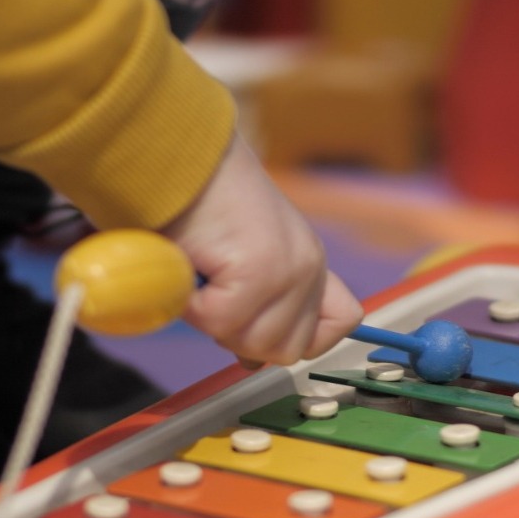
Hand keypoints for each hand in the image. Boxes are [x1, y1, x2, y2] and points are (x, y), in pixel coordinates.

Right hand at [161, 133, 362, 367]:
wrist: (175, 156)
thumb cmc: (194, 206)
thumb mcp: (240, 264)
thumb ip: (258, 310)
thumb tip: (252, 360)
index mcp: (309, 262)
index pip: (343, 321)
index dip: (303, 339)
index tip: (262, 329)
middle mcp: (309, 266)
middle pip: (288, 349)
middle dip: (244, 336)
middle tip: (216, 295)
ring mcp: (290, 269)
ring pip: (257, 343)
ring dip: (216, 321)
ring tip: (204, 278)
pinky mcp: (260, 270)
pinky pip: (222, 323)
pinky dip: (195, 307)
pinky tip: (192, 271)